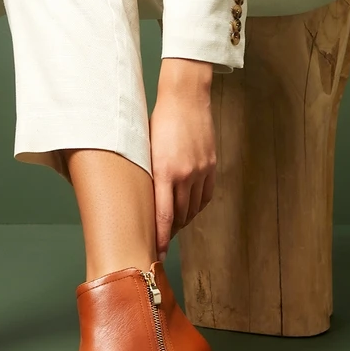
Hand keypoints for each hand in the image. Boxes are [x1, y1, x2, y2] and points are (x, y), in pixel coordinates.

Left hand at [150, 60, 216, 260]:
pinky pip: (205, 195)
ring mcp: (201, 171)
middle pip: (179, 215)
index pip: (164, 216)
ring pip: (193, 207)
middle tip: (160, 239)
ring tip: (172, 224)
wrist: (185, 98)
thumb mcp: (144, 148)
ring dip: (183, 219)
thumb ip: (145, 173)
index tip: (157, 252)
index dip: (161, 238)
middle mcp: (185, 174)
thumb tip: (139, 197)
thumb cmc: (158, 120)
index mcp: (164, 172)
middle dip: (169, 230)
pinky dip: (196, 205)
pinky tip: (188, 207)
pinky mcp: (210, 165)